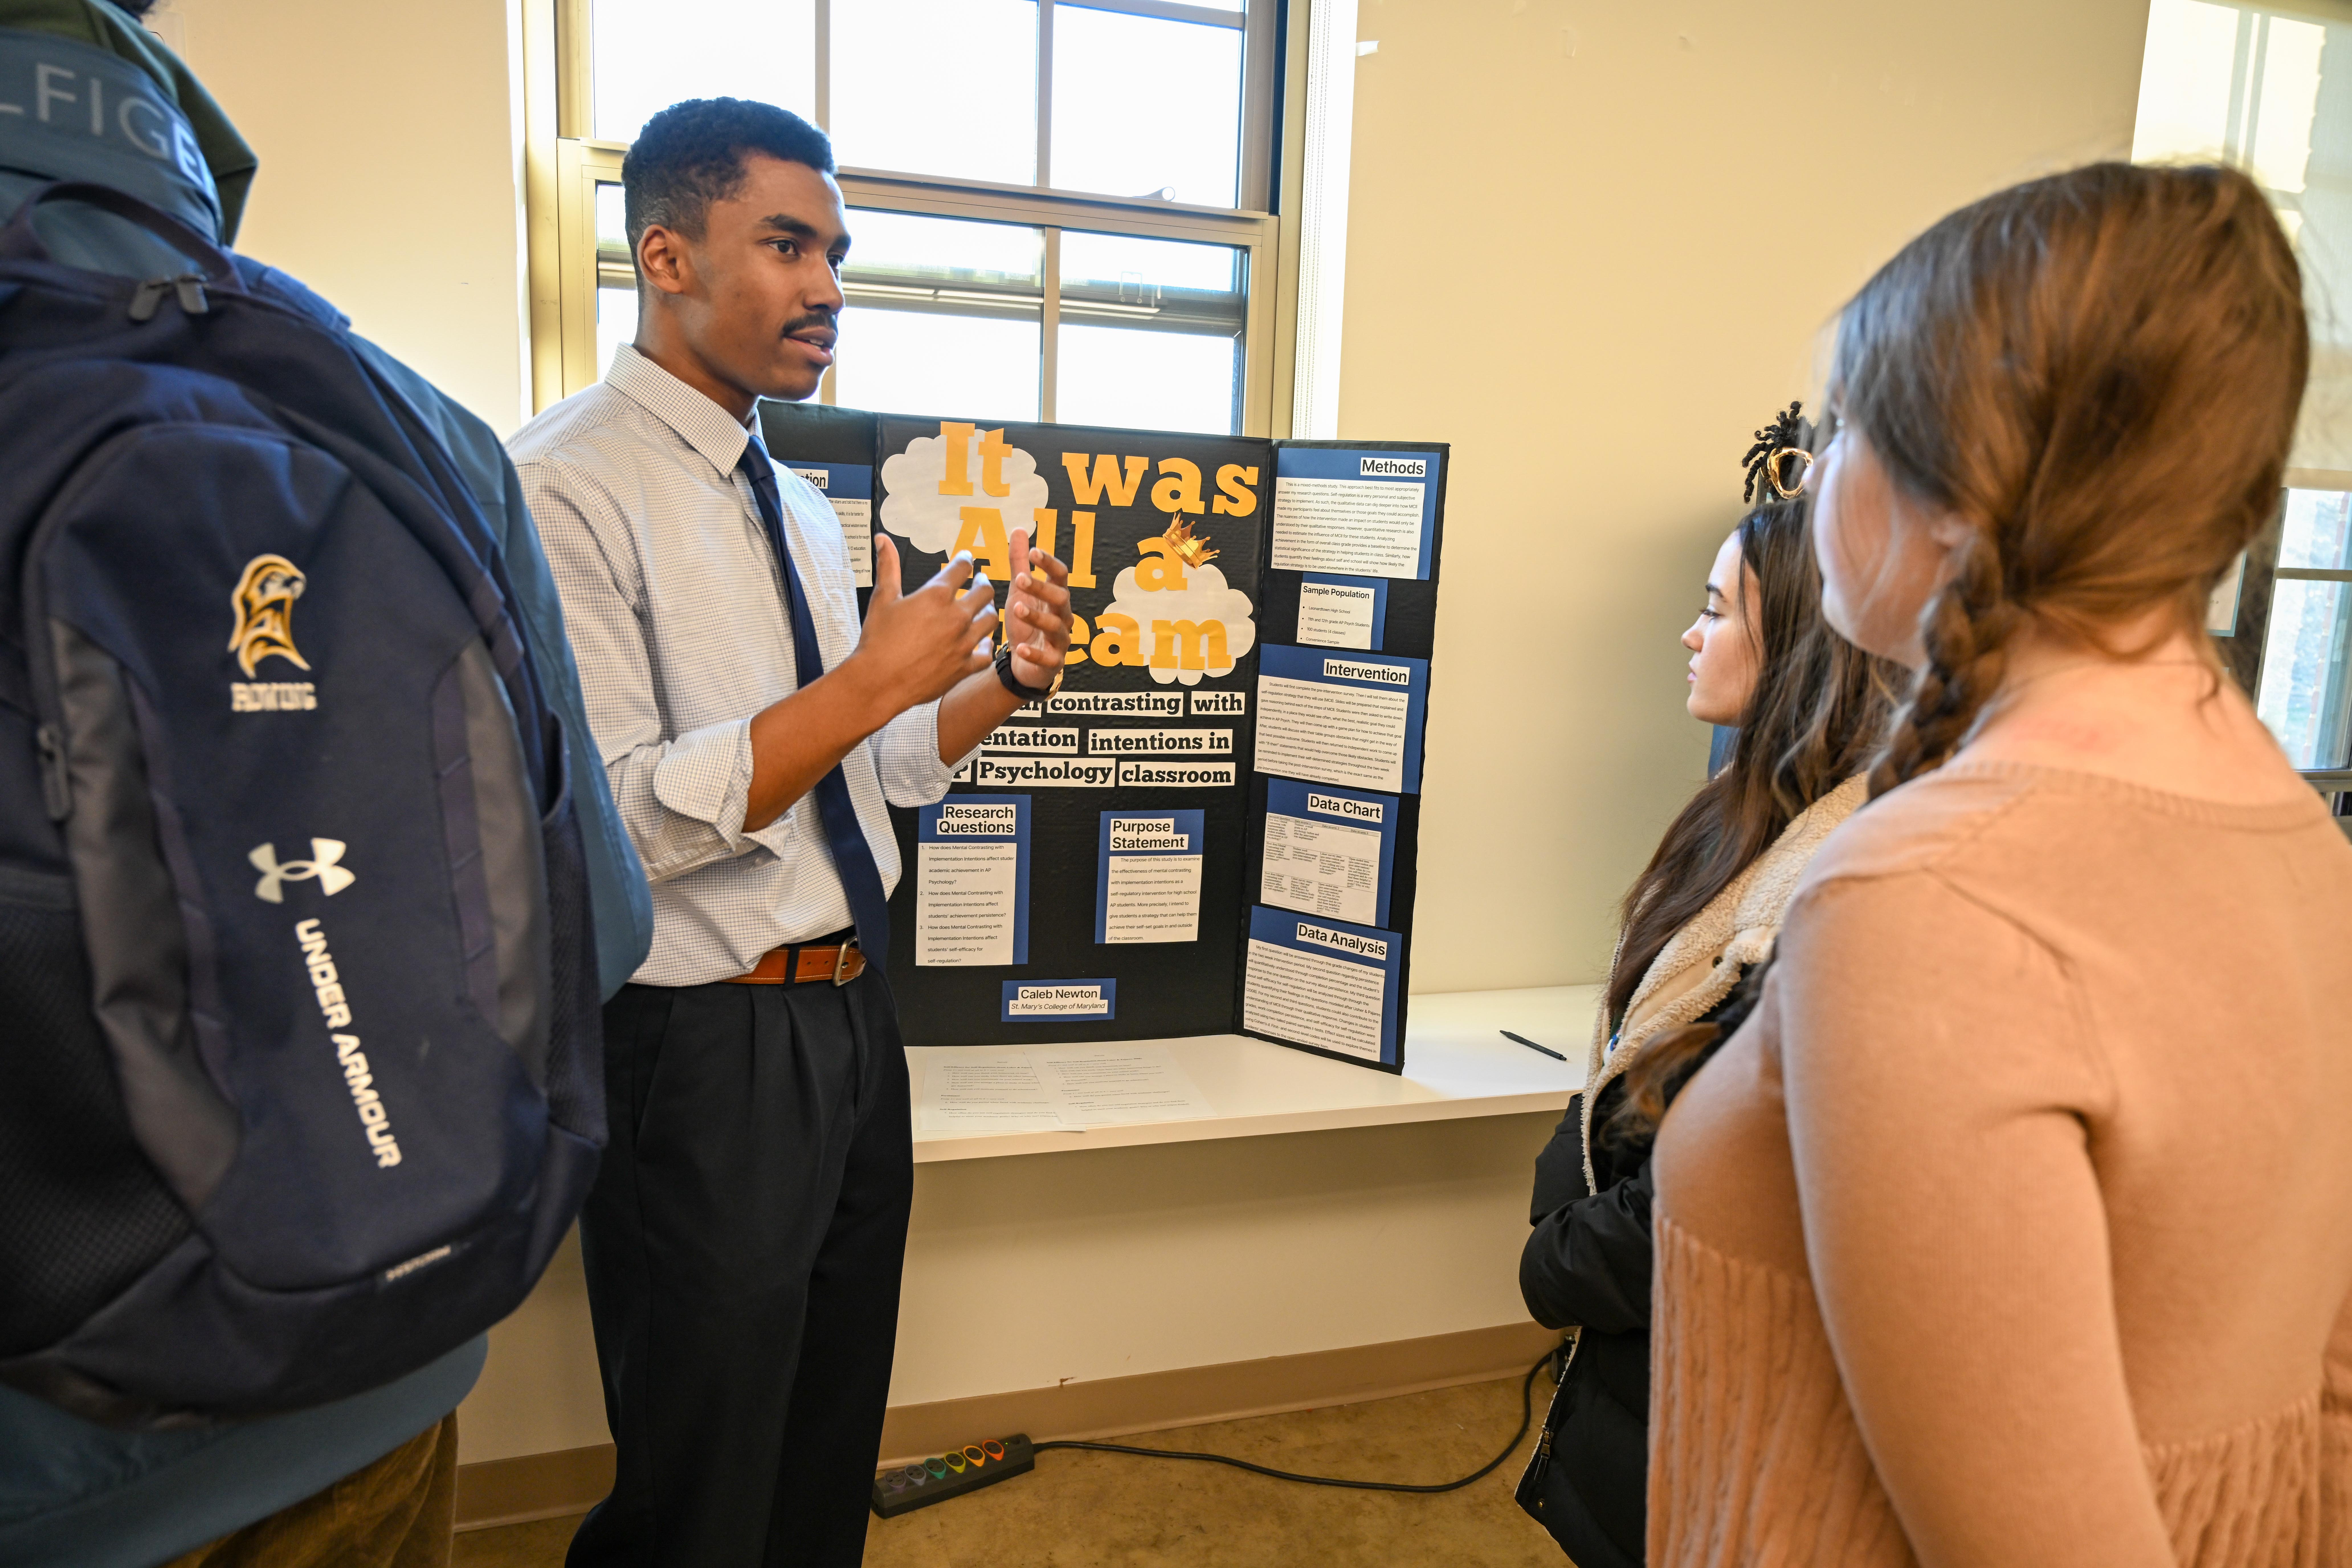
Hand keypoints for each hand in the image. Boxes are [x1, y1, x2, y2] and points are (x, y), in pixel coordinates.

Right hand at [850, 535, 997, 713]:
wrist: (878, 682)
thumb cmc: (877, 640)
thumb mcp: (882, 598)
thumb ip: (888, 566)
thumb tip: (883, 539)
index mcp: (936, 596)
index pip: (961, 568)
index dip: (965, 561)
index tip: (966, 560)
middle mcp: (956, 617)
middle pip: (985, 592)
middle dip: (983, 583)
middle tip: (980, 582)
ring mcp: (964, 643)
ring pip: (991, 621)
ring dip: (988, 612)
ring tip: (984, 609)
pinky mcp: (965, 666)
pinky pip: (986, 653)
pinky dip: (986, 646)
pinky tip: (982, 642)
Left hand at [999, 526, 1072, 690]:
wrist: (1024, 664)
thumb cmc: (1025, 623)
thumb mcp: (1019, 591)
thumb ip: (1020, 563)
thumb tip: (1019, 529)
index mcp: (1056, 597)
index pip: (1060, 576)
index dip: (1049, 563)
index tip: (1034, 551)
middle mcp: (1063, 617)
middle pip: (1060, 599)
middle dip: (1042, 588)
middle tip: (1020, 578)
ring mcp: (1060, 641)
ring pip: (1055, 627)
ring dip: (1037, 617)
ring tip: (1017, 608)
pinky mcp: (1053, 663)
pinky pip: (1048, 658)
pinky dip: (1034, 653)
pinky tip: (1019, 648)